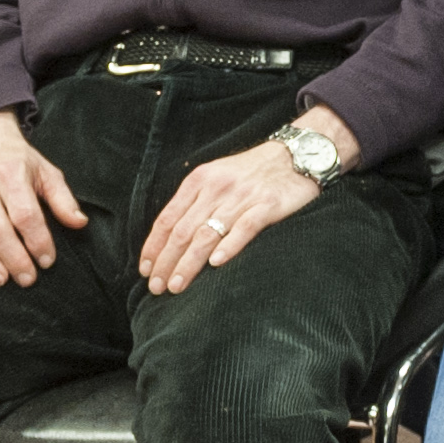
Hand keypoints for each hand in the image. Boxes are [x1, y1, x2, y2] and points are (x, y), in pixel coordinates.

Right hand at [0, 110, 88, 283]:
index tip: (47, 261)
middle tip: (26, 278)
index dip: (37, 241)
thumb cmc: (17, 162)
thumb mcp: (46, 172)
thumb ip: (62, 199)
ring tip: (1, 279)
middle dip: (13, 258)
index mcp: (10, 173)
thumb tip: (79, 223)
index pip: (25, 215)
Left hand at [138, 142, 320, 294]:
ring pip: (207, 234)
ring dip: (188, 263)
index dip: (154, 246)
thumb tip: (169, 238)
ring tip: (176, 286)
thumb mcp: (217, 176)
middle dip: (166, 262)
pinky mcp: (268, 205)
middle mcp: (217, 188)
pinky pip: (245, 228)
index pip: (168, 218)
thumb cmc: (253, 172)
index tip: (145, 270)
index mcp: (200, 180)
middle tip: (156, 287)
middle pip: (183, 231)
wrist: (297, 155)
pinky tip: (216, 264)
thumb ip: (195, 201)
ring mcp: (243, 197)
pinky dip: (229, 246)